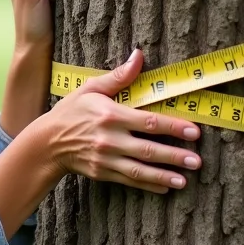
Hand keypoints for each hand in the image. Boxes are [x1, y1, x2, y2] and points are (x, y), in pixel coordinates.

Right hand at [36, 49, 201, 193]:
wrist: (47, 142)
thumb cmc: (72, 111)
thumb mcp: (91, 88)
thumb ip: (119, 76)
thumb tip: (139, 56)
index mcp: (110, 115)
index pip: (148, 122)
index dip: (173, 127)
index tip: (194, 132)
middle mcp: (109, 139)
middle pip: (148, 149)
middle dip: (174, 156)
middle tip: (196, 161)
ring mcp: (106, 159)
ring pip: (140, 170)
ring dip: (164, 176)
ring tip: (184, 180)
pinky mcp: (103, 173)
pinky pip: (129, 180)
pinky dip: (147, 185)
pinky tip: (165, 188)